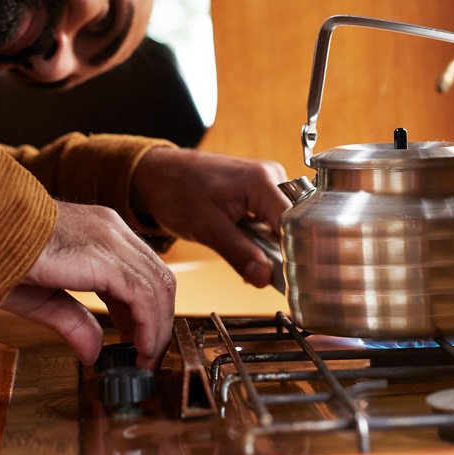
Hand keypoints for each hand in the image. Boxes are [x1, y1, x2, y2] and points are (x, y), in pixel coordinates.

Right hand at [0, 201, 175, 368]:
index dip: (148, 312)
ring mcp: (109, 236)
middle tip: (147, 358)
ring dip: (157, 329)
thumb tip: (93, 352)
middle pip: (159, 278)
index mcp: (98, 232)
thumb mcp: (43, 295)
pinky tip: (140, 348)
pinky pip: (143, 294)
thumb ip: (72, 320)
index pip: (143, 272)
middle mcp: (110, 229)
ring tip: (145, 360)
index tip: (140, 342)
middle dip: (158, 322)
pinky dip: (149, 325)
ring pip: (159, 285)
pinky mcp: (102, 254)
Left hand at [130, 148, 290, 288]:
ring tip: (252, 262)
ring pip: (283, 226)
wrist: (157, 174)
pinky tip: (247, 249)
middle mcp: (271, 178)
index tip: (289, 280)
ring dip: (270, 248)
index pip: (296, 223)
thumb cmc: (175, 190)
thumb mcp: (205, 227)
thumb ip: (238, 252)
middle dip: (281, 253)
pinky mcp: (260, 193)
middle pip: (294, 224)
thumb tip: (265, 277)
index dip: (294, 252)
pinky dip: (261, 240)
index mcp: (262, 180)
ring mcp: (267, 184)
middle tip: (263, 275)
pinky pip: (271, 222)